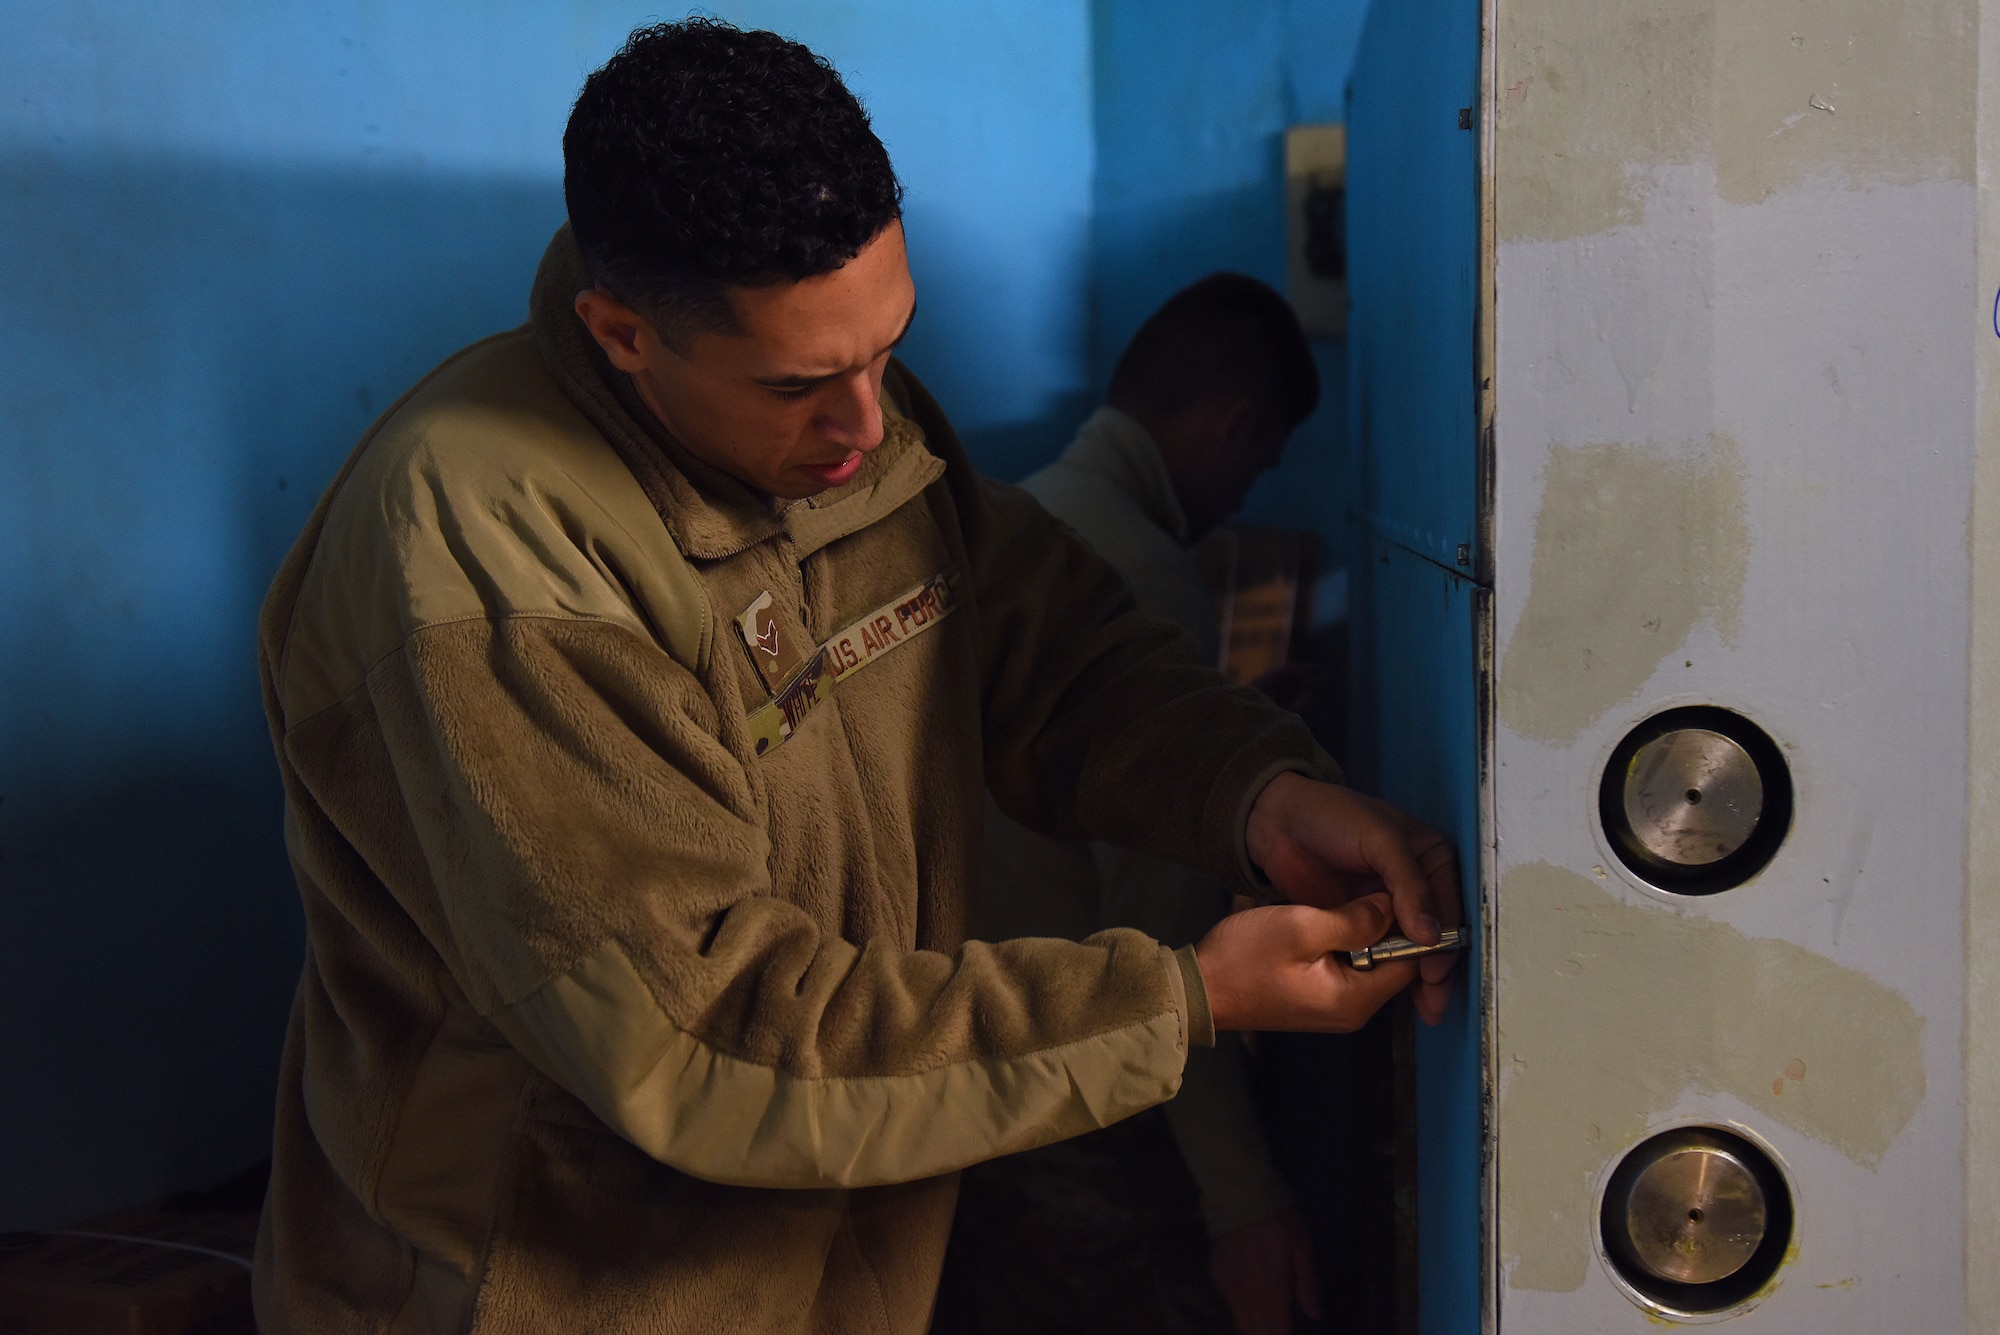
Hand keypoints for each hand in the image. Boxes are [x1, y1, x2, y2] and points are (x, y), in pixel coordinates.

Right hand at [1194, 894, 1417, 1032]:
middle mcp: (1354, 1011)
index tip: (1401, 887)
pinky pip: (1349, 966)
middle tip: (1377, 884)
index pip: (1412, 962)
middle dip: (1390, 925)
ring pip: (1370, 962)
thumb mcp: (1301, 927)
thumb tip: (1396, 905)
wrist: (1197, 989)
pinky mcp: (1317, 998)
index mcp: (1356, 1000)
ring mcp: (1335, 1007)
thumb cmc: (1244, 959)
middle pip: (1394, 963)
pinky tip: (1335, 915)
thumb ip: (1354, 919)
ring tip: (1358, 893)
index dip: (1413, 924)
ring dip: (1366, 931)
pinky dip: (1348, 942)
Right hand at [1209, 1207, 1320, 1334]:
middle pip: (1256, 1334)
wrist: (1239, 1193)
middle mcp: (1247, 1296)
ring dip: (1256, 1329)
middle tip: (1282, 1328)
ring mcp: (1228, 1288)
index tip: (1292, 1332)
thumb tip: (1315, 1314)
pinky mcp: (1217, 1277)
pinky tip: (1253, 1300)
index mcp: (1271, 1291)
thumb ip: (1307, 1285)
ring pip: (1241, 1324)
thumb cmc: (1279, 1219)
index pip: (1277, 1333)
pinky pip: (1231, 1304)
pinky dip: (1243, 1310)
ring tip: (1270, 1325)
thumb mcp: (1302, 1248)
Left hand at [1244, 773, 1461, 1023]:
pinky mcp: (1364, 920)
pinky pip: (1382, 949)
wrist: (1277, 820)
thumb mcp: (1379, 841)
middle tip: (1433, 1003)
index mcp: (1432, 857)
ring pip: (1411, 945)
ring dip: (1417, 975)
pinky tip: (1394, 993)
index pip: (1451, 905)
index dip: (1447, 941)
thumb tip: (1433, 936)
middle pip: (1437, 932)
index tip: (1436, 972)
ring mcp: (1391, 904)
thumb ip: (1408, 885)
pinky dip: (1388, 969)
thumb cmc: (1331, 816)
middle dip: (1438, 968)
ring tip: (1424, 1008)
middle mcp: (1419, 883)